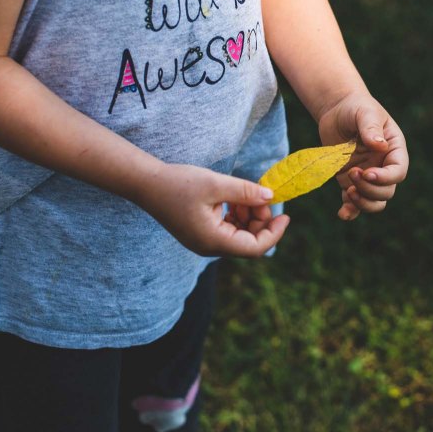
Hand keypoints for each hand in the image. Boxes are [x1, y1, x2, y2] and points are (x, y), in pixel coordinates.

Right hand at [134, 163, 289, 256]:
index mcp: (213, 241)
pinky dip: (237, 214)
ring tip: (244, 192)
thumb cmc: (178, 183)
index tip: (285, 215)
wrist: (146, 184)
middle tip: (260, 194)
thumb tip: (271, 197)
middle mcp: (210, 247)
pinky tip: (234, 197)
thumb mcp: (216, 184)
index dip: (274, 233)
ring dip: (249, 215)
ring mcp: (205, 241)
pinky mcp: (202, 233)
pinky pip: (229, 229)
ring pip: (240, 235)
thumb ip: (245, 192)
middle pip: (249, 241)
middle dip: (260, 219)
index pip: (255, 248)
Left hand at [317, 92, 408, 220]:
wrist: (337, 112)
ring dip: (363, 203)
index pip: (398, 171)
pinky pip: (354, 204)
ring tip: (348, 191)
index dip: (386, 177)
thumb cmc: (356, 107)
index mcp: (394, 150)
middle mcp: (384, 166)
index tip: (367, 172)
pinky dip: (350, 211)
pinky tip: (342, 213)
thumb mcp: (364, 111)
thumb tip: (379, 145)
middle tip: (352, 173)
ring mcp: (368, 177)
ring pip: (374, 202)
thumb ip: (371, 127)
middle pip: (387, 191)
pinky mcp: (351, 183)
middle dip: (370, 189)